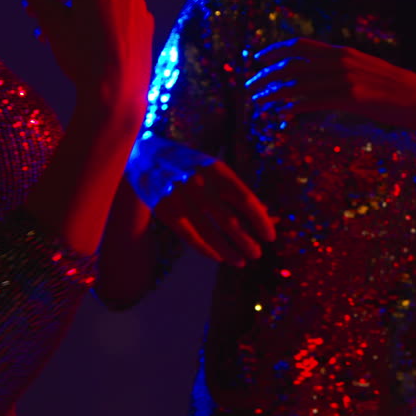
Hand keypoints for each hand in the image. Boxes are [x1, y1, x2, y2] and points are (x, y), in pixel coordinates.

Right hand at [0, 0, 153, 120]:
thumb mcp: (49, 20)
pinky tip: (92, 44)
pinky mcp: (147, 23)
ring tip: (61, 37)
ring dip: (81, 7)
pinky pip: (120, 12)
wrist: (117, 96)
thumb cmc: (81, 56)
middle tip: (35, 17)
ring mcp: (139, 4)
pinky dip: (103, 19)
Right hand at [153, 160, 275, 266]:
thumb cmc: (192, 165)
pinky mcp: (164, 210)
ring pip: (209, 233)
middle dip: (246, 241)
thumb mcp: (216, 170)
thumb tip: (267, 214)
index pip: (246, 200)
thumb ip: (238, 191)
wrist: (145, 154)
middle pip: (230, 220)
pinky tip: (219, 257)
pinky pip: (190, 237)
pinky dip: (206, 249)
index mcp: (217, 170)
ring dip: (228, 251)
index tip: (270, 237)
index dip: (260, 221)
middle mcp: (200, 183)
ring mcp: (180, 198)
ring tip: (241, 261)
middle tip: (258, 254)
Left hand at [246, 38, 415, 133]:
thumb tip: (320, 76)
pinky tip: (281, 116)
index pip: (298, 45)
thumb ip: (342, 69)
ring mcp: (345, 79)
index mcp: (342, 52)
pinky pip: (313, 102)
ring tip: (258, 106)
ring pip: (297, 84)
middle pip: (291, 64)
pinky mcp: (351, 99)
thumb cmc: (394, 90)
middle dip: (265, 75)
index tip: (256, 60)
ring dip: (273, 94)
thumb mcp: (366, 71)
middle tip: (249, 88)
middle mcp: (340, 61)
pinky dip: (292, 108)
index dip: (273, 51)